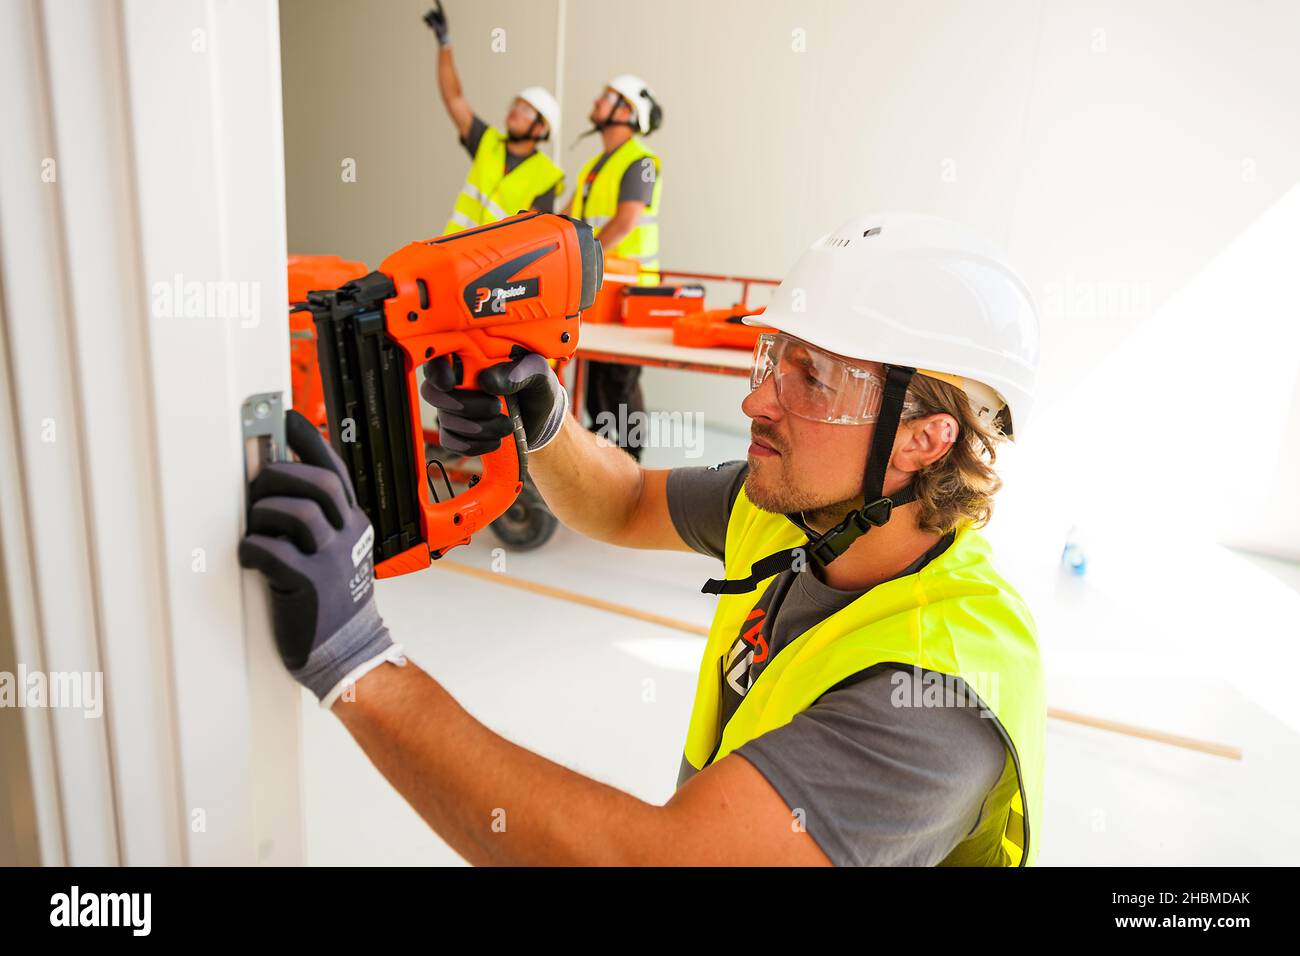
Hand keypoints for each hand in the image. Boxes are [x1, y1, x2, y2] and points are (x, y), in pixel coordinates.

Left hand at [238, 410, 404, 705]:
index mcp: (353, 522)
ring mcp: (331, 559)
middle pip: (316, 483)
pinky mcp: (309, 584)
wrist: (348, 649)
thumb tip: (274, 483)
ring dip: (265, 513)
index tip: (287, 420)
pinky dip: (253, 549)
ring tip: (256, 528)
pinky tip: (251, 557)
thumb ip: (318, 520)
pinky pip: (273, 552)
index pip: (334, 469)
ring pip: (297, 512)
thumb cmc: (334, 599)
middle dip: (277, 475)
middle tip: (257, 487)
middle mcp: (347, 534)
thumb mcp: (337, 552)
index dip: (308, 441)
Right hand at [421, 352, 567, 455]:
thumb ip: (518, 372)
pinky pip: (450, 442)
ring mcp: (452, 408)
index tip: (450, 383)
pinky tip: (496, 441)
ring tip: (507, 425)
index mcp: (471, 358)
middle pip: (433, 393)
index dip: (436, 371)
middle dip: (464, 405)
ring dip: (478, 428)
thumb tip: (489, 381)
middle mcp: (455, 382)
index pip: (438, 358)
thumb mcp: (538, 374)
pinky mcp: (456, 433)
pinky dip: (474, 445)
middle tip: (495, 407)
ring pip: (446, 420)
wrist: (541, 420)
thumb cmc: (536, 388)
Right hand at [422, 2, 449, 45]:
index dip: (437, 2)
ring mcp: (435, 17)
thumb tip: (430, 18)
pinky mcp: (431, 20)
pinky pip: (425, 18)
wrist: (442, 38)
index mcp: (443, 16)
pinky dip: (426, 22)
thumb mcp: (438, 29)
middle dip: (430, 18)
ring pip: (428, 15)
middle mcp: (439, 15)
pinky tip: (429, 28)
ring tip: (432, 28)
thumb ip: (434, 23)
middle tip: (433, 26)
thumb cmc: (442, 34)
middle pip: (431, 11)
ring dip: (428, 21)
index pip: (440, 7)